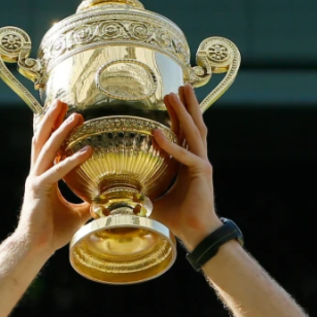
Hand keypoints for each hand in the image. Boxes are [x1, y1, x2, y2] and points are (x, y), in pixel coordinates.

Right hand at [14, 101, 93, 253]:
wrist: (35, 248)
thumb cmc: (52, 231)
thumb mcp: (77, 212)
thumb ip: (88, 202)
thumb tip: (107, 199)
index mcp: (43, 176)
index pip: (47, 145)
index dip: (53, 126)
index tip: (62, 110)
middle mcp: (37, 174)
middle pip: (42, 139)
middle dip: (52, 118)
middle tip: (64, 100)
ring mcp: (36, 181)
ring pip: (47, 149)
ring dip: (61, 131)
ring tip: (76, 116)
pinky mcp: (38, 191)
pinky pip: (56, 172)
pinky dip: (71, 160)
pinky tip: (87, 151)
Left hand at [151, 85, 223, 250]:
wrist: (196, 233)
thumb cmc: (176, 217)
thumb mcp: (152, 197)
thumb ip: (140, 187)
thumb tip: (114, 187)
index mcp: (188, 162)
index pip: (184, 132)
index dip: (178, 114)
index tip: (169, 97)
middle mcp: (197, 159)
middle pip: (194, 125)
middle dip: (188, 104)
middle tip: (180, 83)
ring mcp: (201, 164)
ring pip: (194, 132)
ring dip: (183, 112)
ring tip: (175, 94)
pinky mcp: (201, 173)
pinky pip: (185, 155)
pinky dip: (172, 145)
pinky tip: (158, 134)